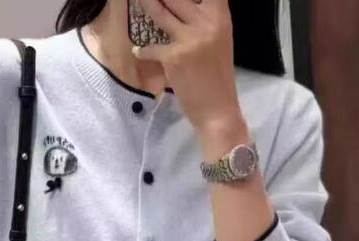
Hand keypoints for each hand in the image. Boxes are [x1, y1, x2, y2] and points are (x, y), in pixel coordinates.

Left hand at [132, 0, 242, 132]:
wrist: (217, 111)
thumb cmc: (218, 79)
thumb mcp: (219, 42)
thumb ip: (205, 22)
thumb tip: (185, 8)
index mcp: (220, 17)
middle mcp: (206, 23)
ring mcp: (189, 39)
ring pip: (160, 12)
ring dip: (146, 5)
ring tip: (138, 1)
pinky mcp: (173, 57)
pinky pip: (151, 48)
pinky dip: (142, 51)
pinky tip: (138, 51)